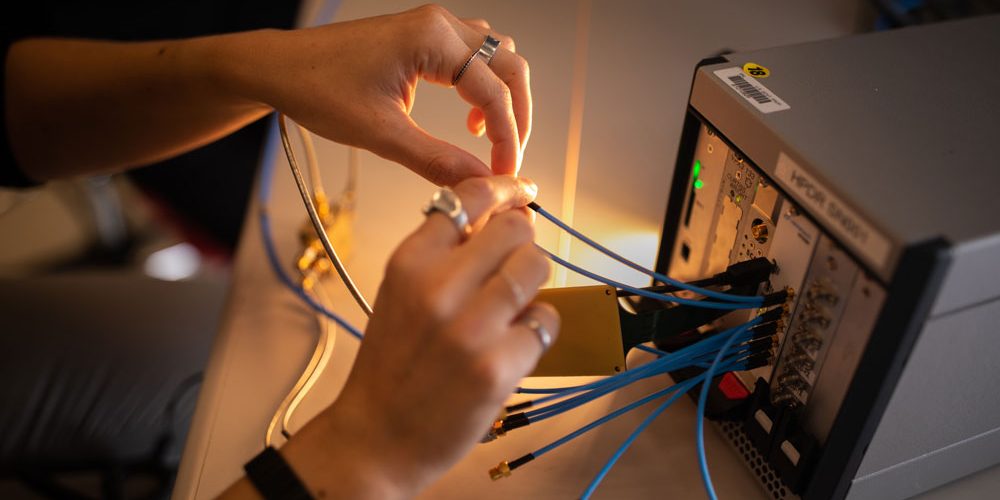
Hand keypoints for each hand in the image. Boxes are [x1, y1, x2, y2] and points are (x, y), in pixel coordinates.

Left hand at [242, 4, 531, 185]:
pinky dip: (484, 87)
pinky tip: (467, 117)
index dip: (507, 139)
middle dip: (516, 118)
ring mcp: (434, 26)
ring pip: (498, 58)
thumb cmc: (318, 90)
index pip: (495, 93)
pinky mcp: (424, 37)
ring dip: (503, 99)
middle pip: (510, 68)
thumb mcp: (381, 134)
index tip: (505, 177)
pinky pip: (475, 56)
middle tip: (507, 161)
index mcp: (432, 39)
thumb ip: (437, 160)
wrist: (279, 67)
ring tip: (488, 139)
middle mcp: (440, 25)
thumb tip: (480, 184)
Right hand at [279, 175, 558, 497]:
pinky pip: (546, 321)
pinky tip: (516, 342)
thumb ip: (442, 255)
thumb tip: (498, 219)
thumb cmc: (392, 364)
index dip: (505, 189)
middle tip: (515, 263)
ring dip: (534, 283)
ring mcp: (470, 329)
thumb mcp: (400, 293)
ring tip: (515, 305)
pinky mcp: (498, 366)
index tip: (523, 192)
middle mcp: (438, 288)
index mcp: (409, 263)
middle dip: (522, 242)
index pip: (468, 197)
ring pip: (536, 268)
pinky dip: (540, 328)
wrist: (377, 436)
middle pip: (514, 228)